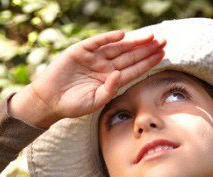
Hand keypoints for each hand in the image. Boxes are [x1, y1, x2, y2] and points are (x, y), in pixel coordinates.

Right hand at [14, 29, 166, 126]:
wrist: (49, 101)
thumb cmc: (72, 105)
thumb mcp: (95, 102)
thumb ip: (109, 90)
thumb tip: (120, 75)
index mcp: (111, 79)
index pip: (134, 69)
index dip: (148, 62)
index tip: (163, 55)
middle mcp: (104, 66)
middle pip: (129, 55)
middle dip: (146, 48)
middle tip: (163, 41)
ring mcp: (93, 57)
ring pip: (117, 47)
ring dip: (133, 41)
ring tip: (150, 37)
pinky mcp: (80, 51)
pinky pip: (97, 42)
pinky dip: (108, 38)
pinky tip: (123, 35)